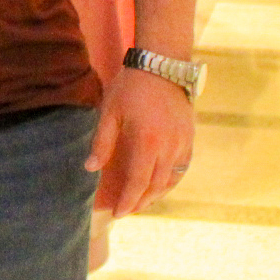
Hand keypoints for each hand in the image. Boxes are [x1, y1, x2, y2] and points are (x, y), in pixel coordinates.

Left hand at [88, 66, 194, 216]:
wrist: (162, 66)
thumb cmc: (131, 87)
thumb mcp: (110, 113)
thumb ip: (101, 143)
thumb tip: (90, 169)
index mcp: (147, 142)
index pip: (138, 182)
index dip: (128, 201)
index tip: (119, 213)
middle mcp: (169, 147)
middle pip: (156, 186)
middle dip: (141, 202)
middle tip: (127, 211)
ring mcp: (182, 143)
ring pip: (171, 179)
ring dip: (157, 194)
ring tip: (142, 202)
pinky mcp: (189, 137)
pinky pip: (182, 168)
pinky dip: (171, 181)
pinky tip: (160, 184)